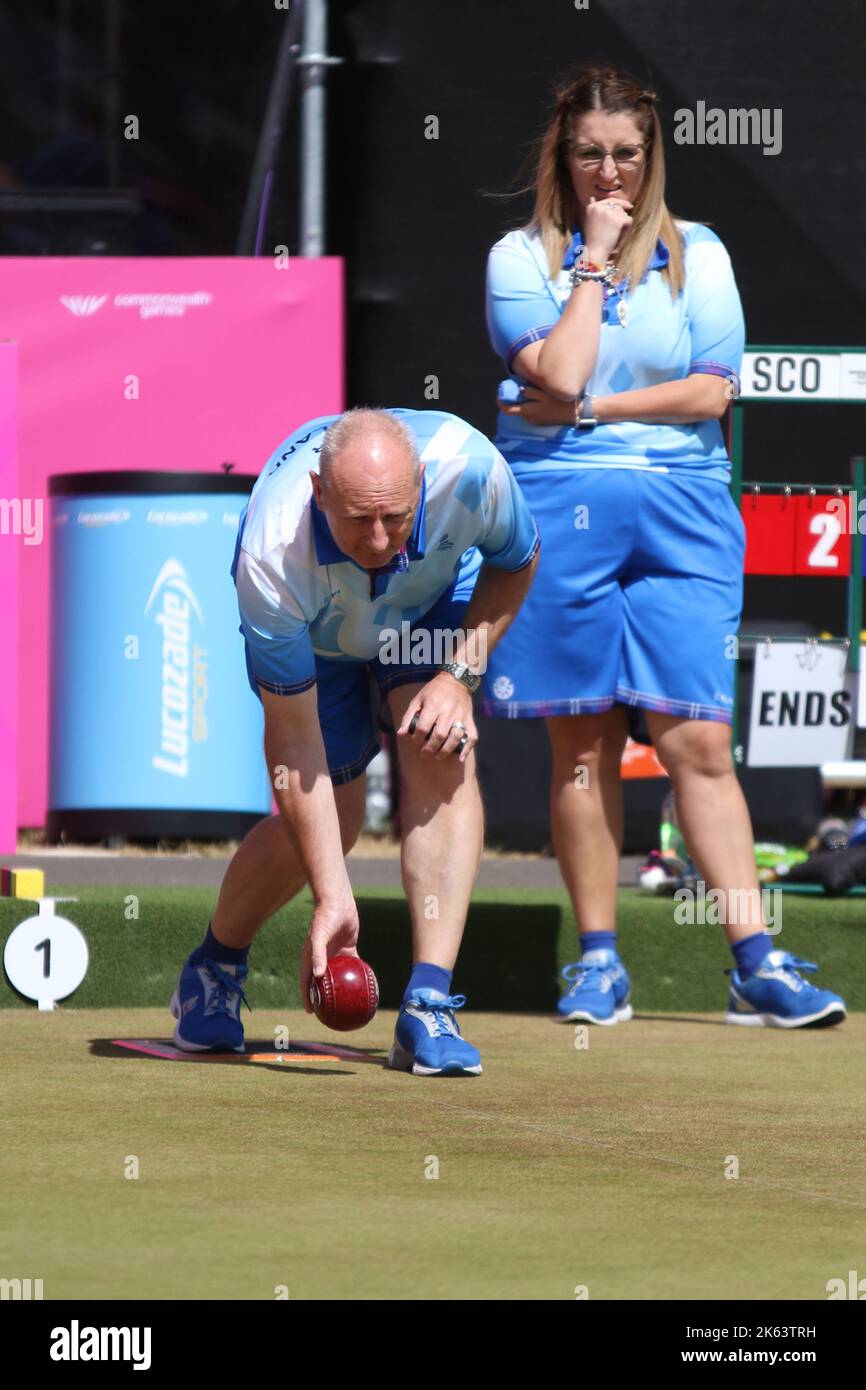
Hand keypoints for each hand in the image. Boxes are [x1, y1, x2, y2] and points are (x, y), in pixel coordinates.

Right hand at [301, 893, 359, 1010]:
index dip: (308, 997)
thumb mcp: (319, 936)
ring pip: (339, 976)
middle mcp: (322, 958)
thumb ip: (317, 954)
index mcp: (311, 958)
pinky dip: (357, 974)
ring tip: (349, 1003)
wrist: (338, 901)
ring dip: (342, 988)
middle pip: (323, 982)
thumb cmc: (324, 918)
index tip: (312, 1012)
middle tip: (332, 1012)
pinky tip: (365, 985)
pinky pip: (353, 965)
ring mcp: (335, 954)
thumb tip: (317, 976)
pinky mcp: (348, 948)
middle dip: (325, 997)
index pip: (307, 982)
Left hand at [397, 671, 476, 762]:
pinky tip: (460, 758)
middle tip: (424, 754)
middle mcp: (448, 711)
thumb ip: (408, 717)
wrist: (456, 680)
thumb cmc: (434, 690)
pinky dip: (467, 749)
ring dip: (446, 751)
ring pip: (455, 737)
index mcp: (433, 705)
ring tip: (437, 756)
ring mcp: (461, 716)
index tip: (414, 743)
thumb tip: (400, 734)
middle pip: (439, 735)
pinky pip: (472, 736)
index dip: (416, 739)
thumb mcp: (418, 699)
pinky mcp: (470, 719)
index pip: (423, 728)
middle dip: (430, 749)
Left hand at [497, 384, 575, 426]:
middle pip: (515, 409)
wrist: (577, 413)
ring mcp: (536, 421)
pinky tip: (538, 398)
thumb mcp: (546, 394)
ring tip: (528, 390)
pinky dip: (530, 405)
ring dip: (523, 402)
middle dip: (513, 400)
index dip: (501, 401)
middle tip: (515, 388)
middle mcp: (530, 418)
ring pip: (523, 410)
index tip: (500, 393)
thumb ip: (531, 392)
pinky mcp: (541, 421)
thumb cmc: (561, 401)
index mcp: (529, 411)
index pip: (508, 409)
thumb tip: (519, 390)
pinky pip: (531, 413)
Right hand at [583, 196, 632, 265]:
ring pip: (624, 213)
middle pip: (618, 206)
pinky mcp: (617, 219)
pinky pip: (628, 220)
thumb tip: (592, 197)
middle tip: (621, 225)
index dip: (618, 205)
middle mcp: (599, 207)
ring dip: (623, 223)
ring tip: (615, 234)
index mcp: (592, 207)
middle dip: (622, 214)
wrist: (595, 253)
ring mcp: (608, 212)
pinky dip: (627, 228)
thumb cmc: (592, 241)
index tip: (628, 207)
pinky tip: (619, 235)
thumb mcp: (589, 222)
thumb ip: (593, 209)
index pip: (609, 201)